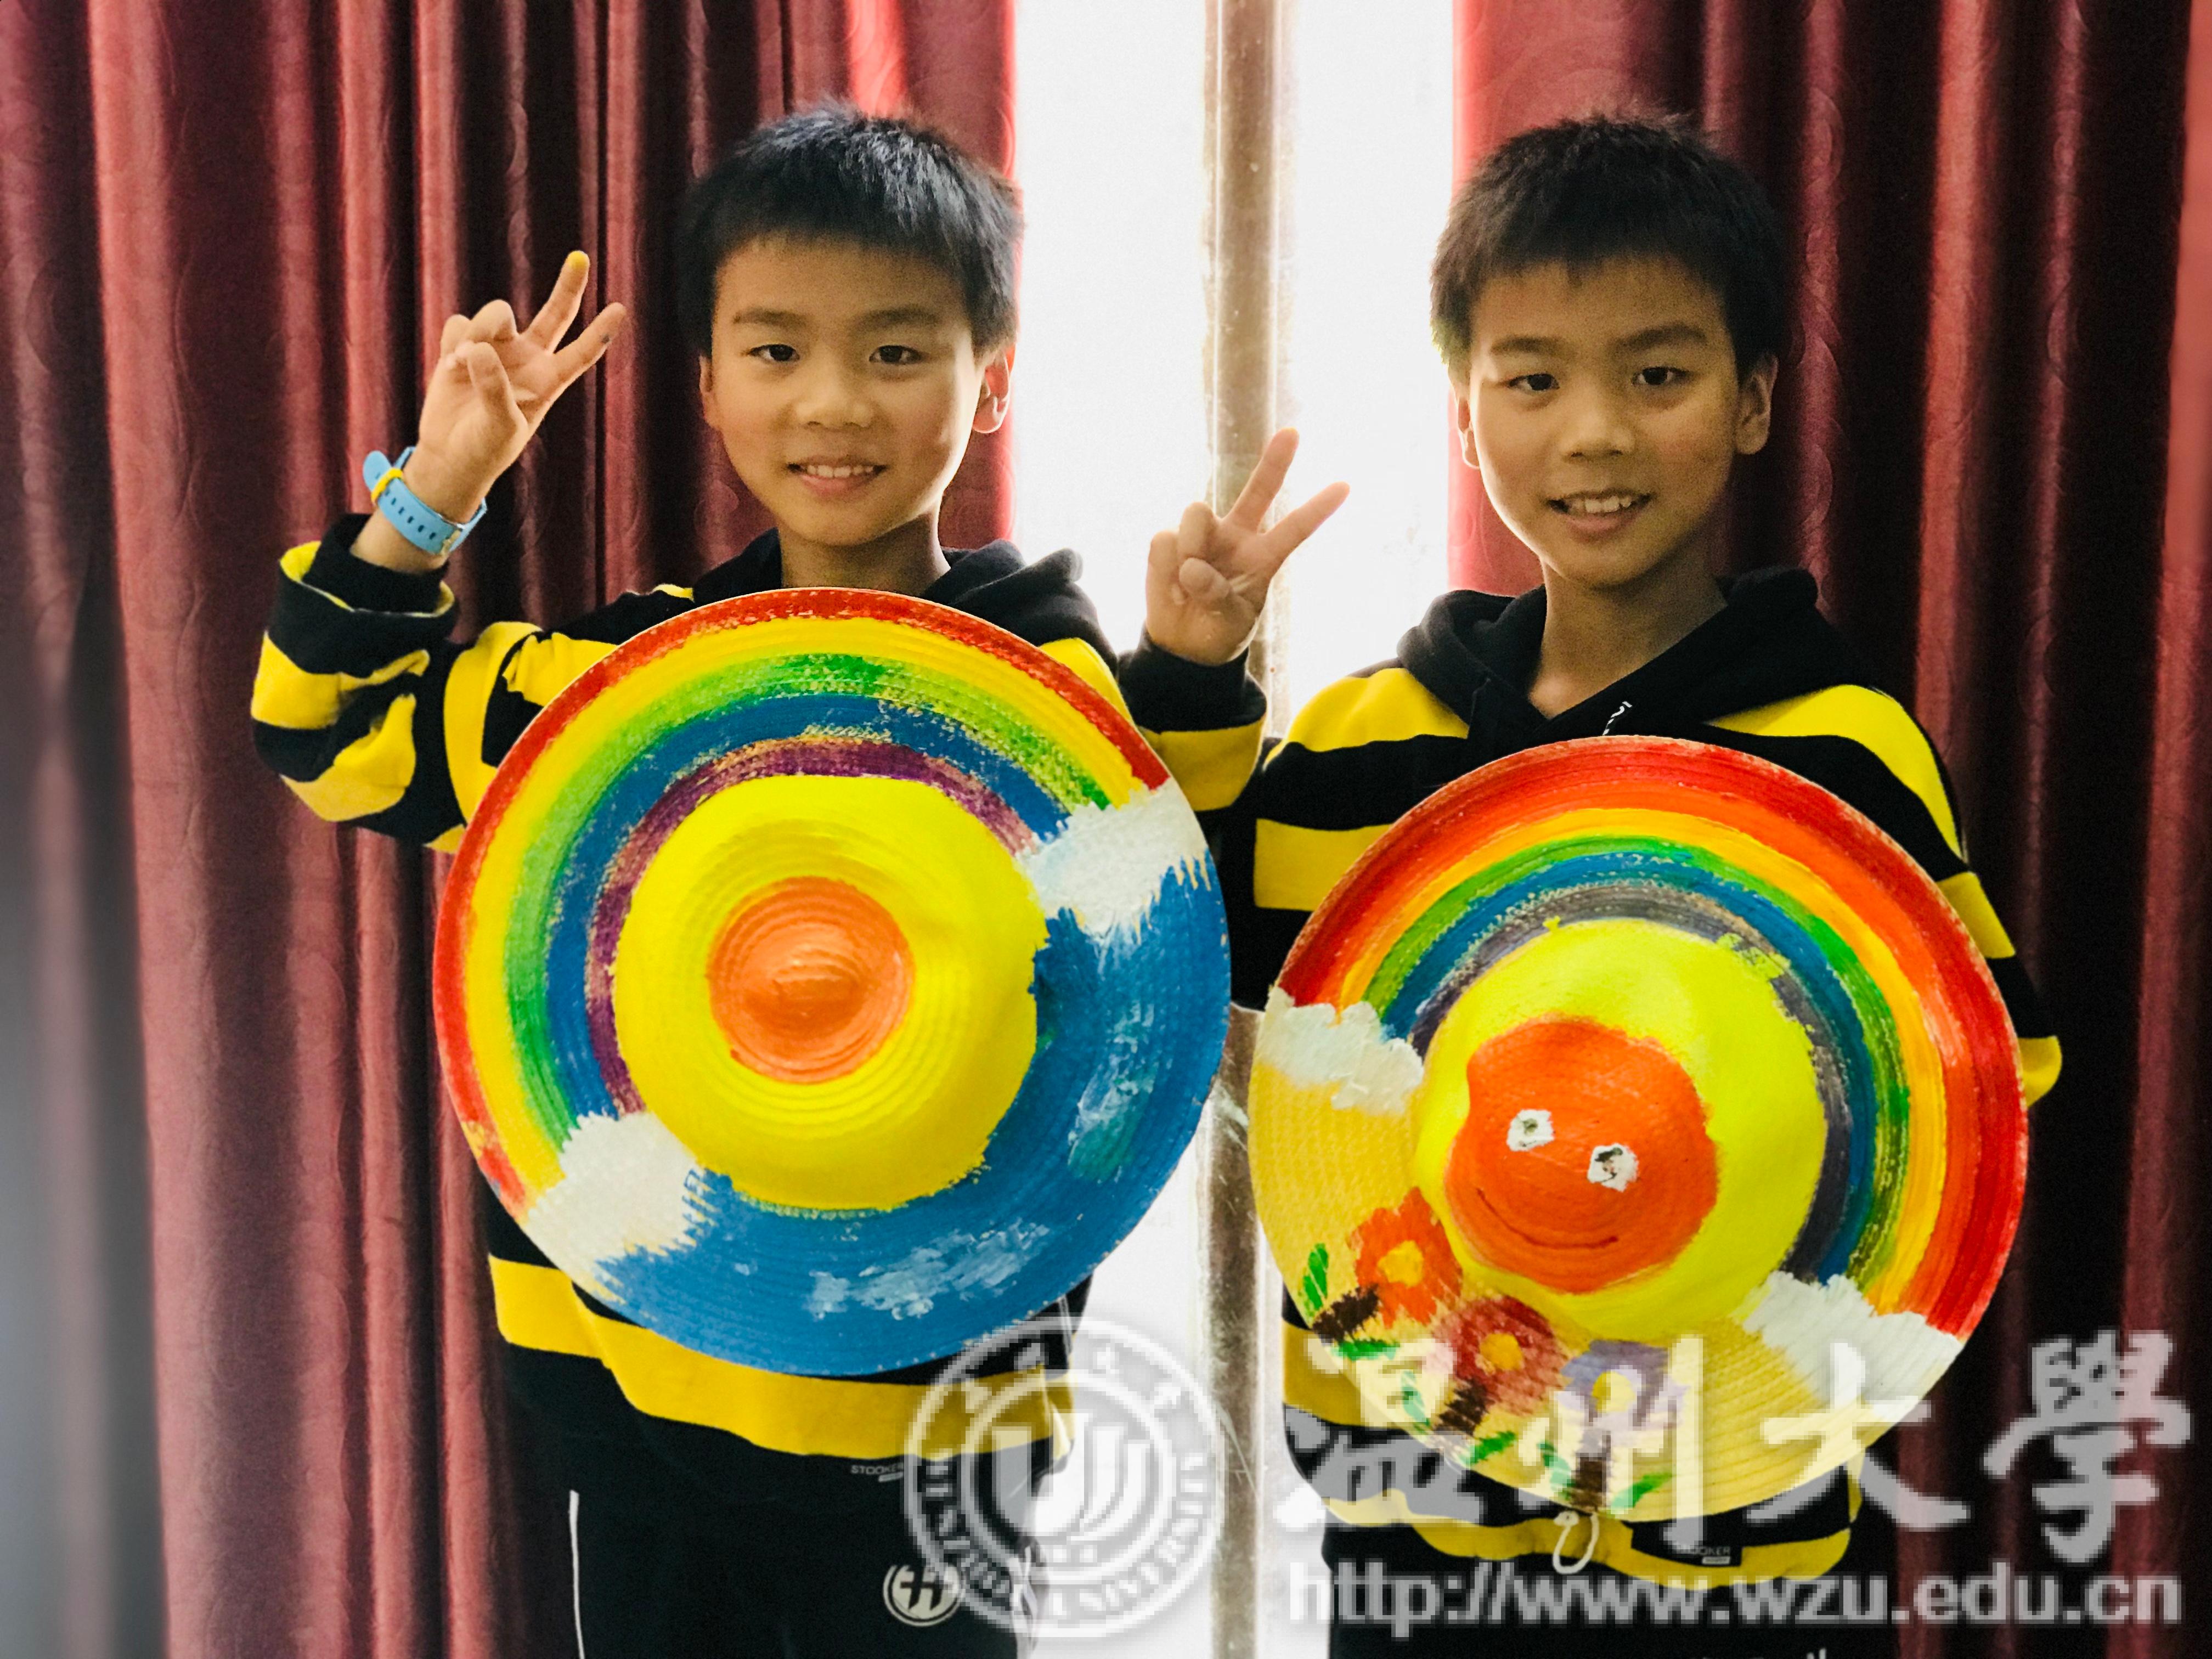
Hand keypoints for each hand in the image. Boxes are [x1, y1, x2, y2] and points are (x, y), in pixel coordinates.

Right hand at [404, 250, 628, 522]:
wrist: (449, 454)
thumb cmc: (485, 448)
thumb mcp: (499, 427)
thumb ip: (495, 389)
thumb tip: (481, 350)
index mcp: (548, 381)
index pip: (581, 353)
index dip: (600, 332)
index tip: (622, 309)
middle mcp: (527, 358)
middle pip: (554, 314)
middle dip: (568, 286)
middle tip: (581, 258)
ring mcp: (497, 348)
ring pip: (495, 313)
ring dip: (478, 331)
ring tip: (462, 365)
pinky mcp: (463, 344)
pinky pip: (459, 323)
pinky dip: (453, 341)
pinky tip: (450, 366)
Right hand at [1144, 428, 1347, 665]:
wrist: (1182, 645)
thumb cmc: (1218, 629)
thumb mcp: (1231, 621)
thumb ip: (1218, 595)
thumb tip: (1192, 568)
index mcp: (1262, 556)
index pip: (1294, 528)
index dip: (1318, 508)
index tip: (1346, 486)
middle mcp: (1235, 536)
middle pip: (1257, 491)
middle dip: (1274, 462)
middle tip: (1293, 434)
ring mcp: (1201, 535)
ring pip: (1196, 512)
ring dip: (1190, 547)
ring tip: (1187, 584)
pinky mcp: (1168, 542)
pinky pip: (1165, 539)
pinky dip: (1165, 568)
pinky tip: (1170, 589)